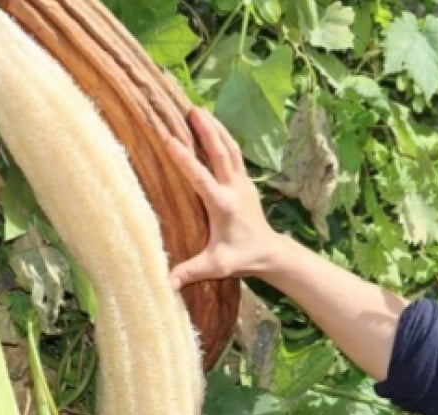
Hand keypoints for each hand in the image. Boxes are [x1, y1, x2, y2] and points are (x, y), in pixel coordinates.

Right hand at [167, 107, 288, 289]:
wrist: (270, 253)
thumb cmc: (242, 258)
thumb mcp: (217, 265)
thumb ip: (192, 271)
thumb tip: (167, 283)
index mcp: (223, 205)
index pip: (202, 178)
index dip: (186, 160)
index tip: (170, 140)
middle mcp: (234, 189)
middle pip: (220, 153)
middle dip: (206, 131)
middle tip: (192, 110)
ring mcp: (242, 183)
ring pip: (230, 148)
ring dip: (215, 128)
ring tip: (200, 110)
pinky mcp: (245, 182)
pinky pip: (234, 154)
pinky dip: (223, 138)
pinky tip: (214, 126)